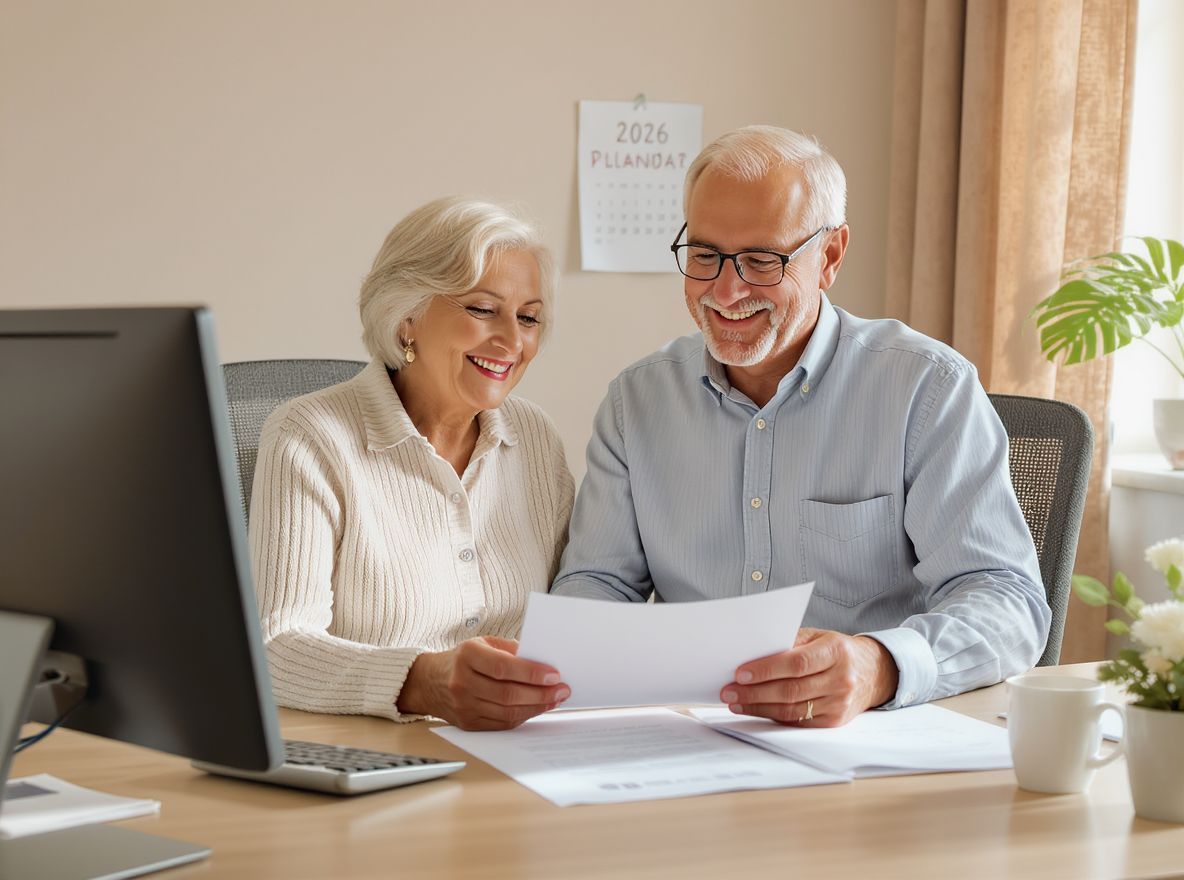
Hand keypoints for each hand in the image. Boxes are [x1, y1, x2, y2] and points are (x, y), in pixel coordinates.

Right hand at [397, 636, 569, 729]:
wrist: (430, 681)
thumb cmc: (463, 658)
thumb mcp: (484, 643)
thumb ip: (512, 650)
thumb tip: (543, 661)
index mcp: (467, 656)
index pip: (504, 667)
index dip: (531, 673)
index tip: (554, 674)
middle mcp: (463, 682)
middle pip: (508, 693)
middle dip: (541, 693)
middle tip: (562, 690)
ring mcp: (464, 706)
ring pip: (507, 712)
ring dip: (536, 707)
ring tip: (555, 699)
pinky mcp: (468, 723)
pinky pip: (502, 723)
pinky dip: (523, 716)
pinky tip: (537, 707)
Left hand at [720, 628, 898, 726]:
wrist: (873, 672)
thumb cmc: (837, 651)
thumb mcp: (818, 637)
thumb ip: (790, 642)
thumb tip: (753, 652)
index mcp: (836, 652)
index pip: (797, 663)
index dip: (767, 669)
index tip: (740, 673)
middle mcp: (841, 679)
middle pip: (791, 689)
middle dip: (754, 692)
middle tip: (729, 691)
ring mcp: (839, 703)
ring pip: (792, 709)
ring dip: (759, 707)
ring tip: (736, 702)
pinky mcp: (834, 721)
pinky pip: (798, 722)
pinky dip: (773, 716)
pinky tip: (756, 710)